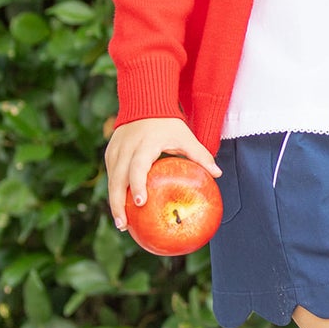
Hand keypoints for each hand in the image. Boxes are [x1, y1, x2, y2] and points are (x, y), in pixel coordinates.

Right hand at [104, 118, 220, 230]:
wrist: (144, 101)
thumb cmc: (168, 122)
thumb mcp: (185, 136)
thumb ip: (200, 155)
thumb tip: (218, 174)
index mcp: (145, 144)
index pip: (137, 166)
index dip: (137, 185)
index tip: (140, 203)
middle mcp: (126, 148)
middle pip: (117, 179)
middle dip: (118, 203)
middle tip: (124, 225)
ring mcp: (115, 150)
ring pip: (110, 179)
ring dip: (114, 202)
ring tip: (122, 224)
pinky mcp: (110, 152)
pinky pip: (110, 174)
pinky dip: (114, 191)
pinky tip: (121, 208)